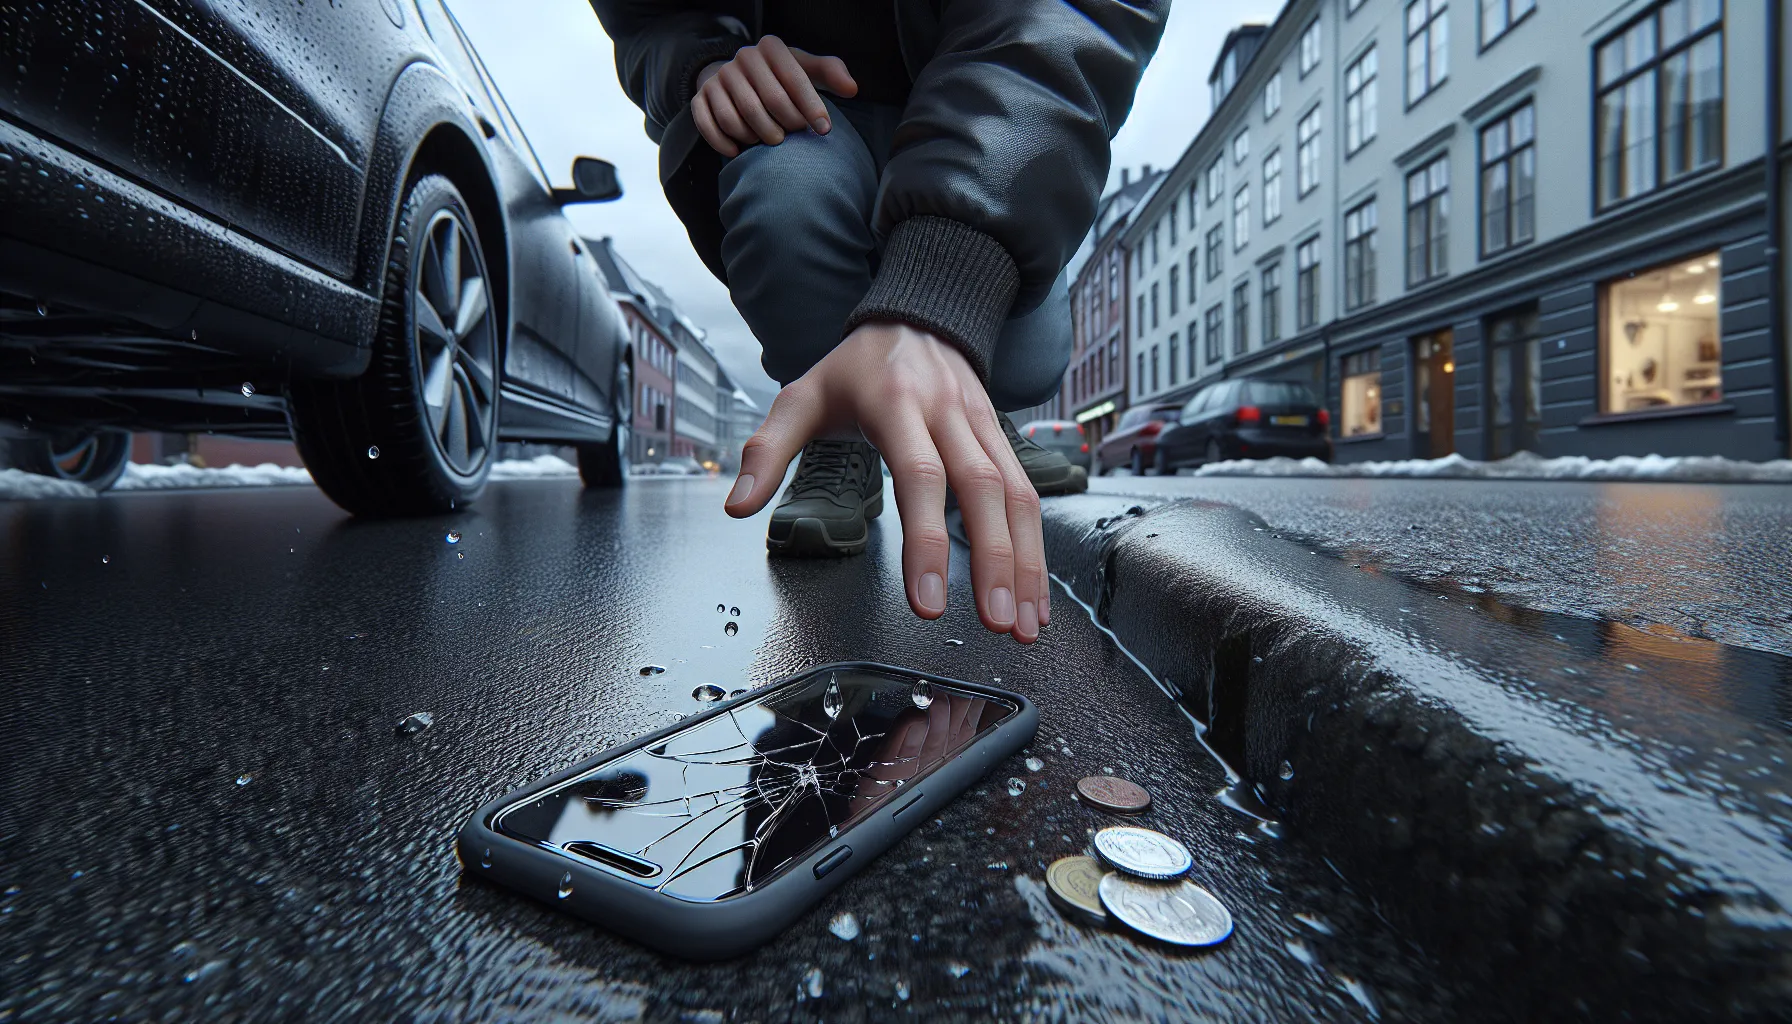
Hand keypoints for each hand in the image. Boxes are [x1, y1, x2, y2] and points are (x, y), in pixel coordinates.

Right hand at [692, 35, 857, 156]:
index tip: (825, 130)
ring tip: (770, 141)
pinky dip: (726, 145)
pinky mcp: (700, 99)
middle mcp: (742, 58)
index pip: (794, 80)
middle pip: (768, 103)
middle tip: (794, 137)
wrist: (738, 76)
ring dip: (757, 138)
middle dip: (786, 126)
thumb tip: (852, 89)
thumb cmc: (781, 77)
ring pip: (738, 119)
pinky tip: (740, 152)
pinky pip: (710, 128)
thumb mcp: (805, 69)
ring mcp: (718, 79)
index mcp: (770, 48)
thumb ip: (830, 73)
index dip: (812, 108)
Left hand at [724, 323, 1048, 643]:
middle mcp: (950, 413)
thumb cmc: (857, 367)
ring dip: (1027, 564)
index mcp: (897, 404)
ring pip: (1018, 495)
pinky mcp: (1005, 437)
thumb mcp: (802, 396)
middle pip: (983, 490)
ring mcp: (984, 424)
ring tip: (1025, 624)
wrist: (922, 314)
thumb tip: (737, 507)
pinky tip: (1033, 594)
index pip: (920, 476)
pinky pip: (1028, 494)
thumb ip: (768, 450)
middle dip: (996, 562)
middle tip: (995, 624)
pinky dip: (1037, 548)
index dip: (927, 541)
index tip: (928, 601)